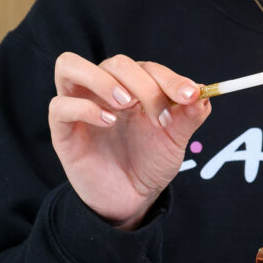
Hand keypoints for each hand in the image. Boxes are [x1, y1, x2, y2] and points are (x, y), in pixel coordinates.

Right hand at [49, 52, 210, 228]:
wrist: (132, 198)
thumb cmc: (150, 162)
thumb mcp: (175, 140)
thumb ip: (189, 116)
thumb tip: (203, 92)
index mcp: (133, 87)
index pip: (147, 67)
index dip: (170, 78)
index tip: (190, 96)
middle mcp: (104, 89)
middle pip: (116, 63)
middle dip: (143, 85)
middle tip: (161, 117)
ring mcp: (79, 105)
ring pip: (70, 65)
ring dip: (103, 81)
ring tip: (126, 105)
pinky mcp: (62, 130)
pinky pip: (59, 106)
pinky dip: (84, 108)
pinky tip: (108, 122)